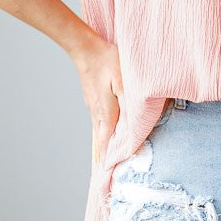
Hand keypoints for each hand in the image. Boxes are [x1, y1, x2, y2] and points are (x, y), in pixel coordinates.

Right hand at [71, 34, 122, 167]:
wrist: (85, 48)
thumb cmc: (107, 61)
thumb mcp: (124, 80)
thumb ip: (130, 102)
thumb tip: (134, 122)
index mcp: (106, 112)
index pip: (107, 141)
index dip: (109, 158)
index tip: (108, 173)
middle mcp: (97, 112)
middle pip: (102, 140)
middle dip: (105, 155)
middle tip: (106, 173)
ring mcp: (92, 105)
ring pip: (99, 130)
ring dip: (102, 144)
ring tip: (104, 160)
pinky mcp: (92, 98)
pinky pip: (98, 121)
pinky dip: (101, 132)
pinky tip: (103, 132)